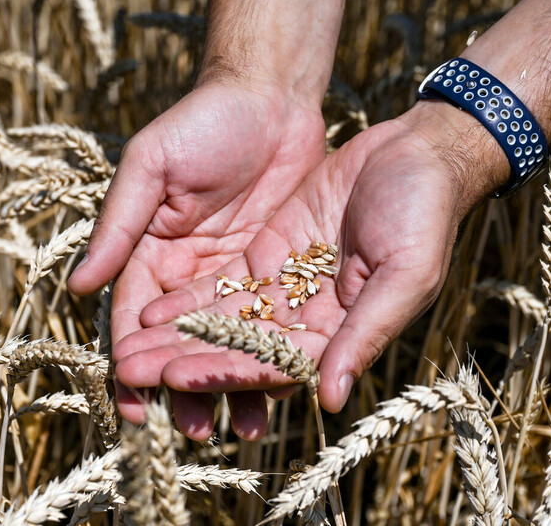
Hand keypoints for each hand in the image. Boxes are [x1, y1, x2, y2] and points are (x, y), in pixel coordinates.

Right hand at [68, 81, 326, 437]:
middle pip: (182, 342)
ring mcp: (231, 276)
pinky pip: (269, 322)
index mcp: (149, 252)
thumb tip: (77, 287)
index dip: (133, 360)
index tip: (132, 404)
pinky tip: (283, 389)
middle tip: (192, 432)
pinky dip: (272, 355)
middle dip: (185, 387)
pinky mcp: (273, 272)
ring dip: (231, 384)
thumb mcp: (151, 167)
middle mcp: (187, 273)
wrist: (270, 96)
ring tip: (244, 427)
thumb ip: (119, 225)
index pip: (135, 317)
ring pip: (228, 342)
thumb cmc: (201, 122)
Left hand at [113, 101, 508, 437]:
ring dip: (175, 338)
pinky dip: (188, 300)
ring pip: (221, 321)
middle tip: (129, 374)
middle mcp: (308, 320)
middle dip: (183, 362)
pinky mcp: (269, 252)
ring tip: (125, 353)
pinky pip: (223, 284)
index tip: (174, 379)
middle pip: (237, 350)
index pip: (273, 364)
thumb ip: (365, 334)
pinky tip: (148, 311)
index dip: (224, 373)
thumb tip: (328, 399)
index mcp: (341, 335)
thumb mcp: (405, 274)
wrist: (417, 152)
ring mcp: (285, 287)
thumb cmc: (425, 213)